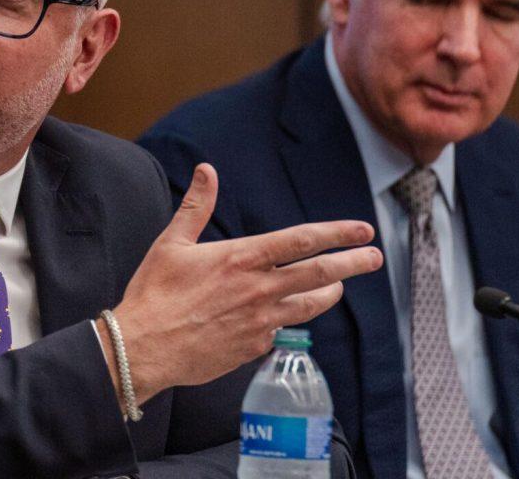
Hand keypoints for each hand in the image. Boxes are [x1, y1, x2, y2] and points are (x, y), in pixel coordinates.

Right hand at [105, 163, 381, 403]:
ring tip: (338, 287)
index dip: (337, 233)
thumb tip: (208, 170)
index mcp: (241, 258)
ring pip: (309, 306)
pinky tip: (277, 317)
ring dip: (328, 294)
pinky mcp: (253, 347)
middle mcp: (258, 289)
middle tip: (374, 258)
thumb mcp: (172, 243)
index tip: (363, 230)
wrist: (144, 348)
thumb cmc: (154, 293)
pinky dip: (282, 320)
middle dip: (352, 264)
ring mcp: (259, 322)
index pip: (301, 241)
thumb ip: (197, 206)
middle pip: (319, 274)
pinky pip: (278, 331)